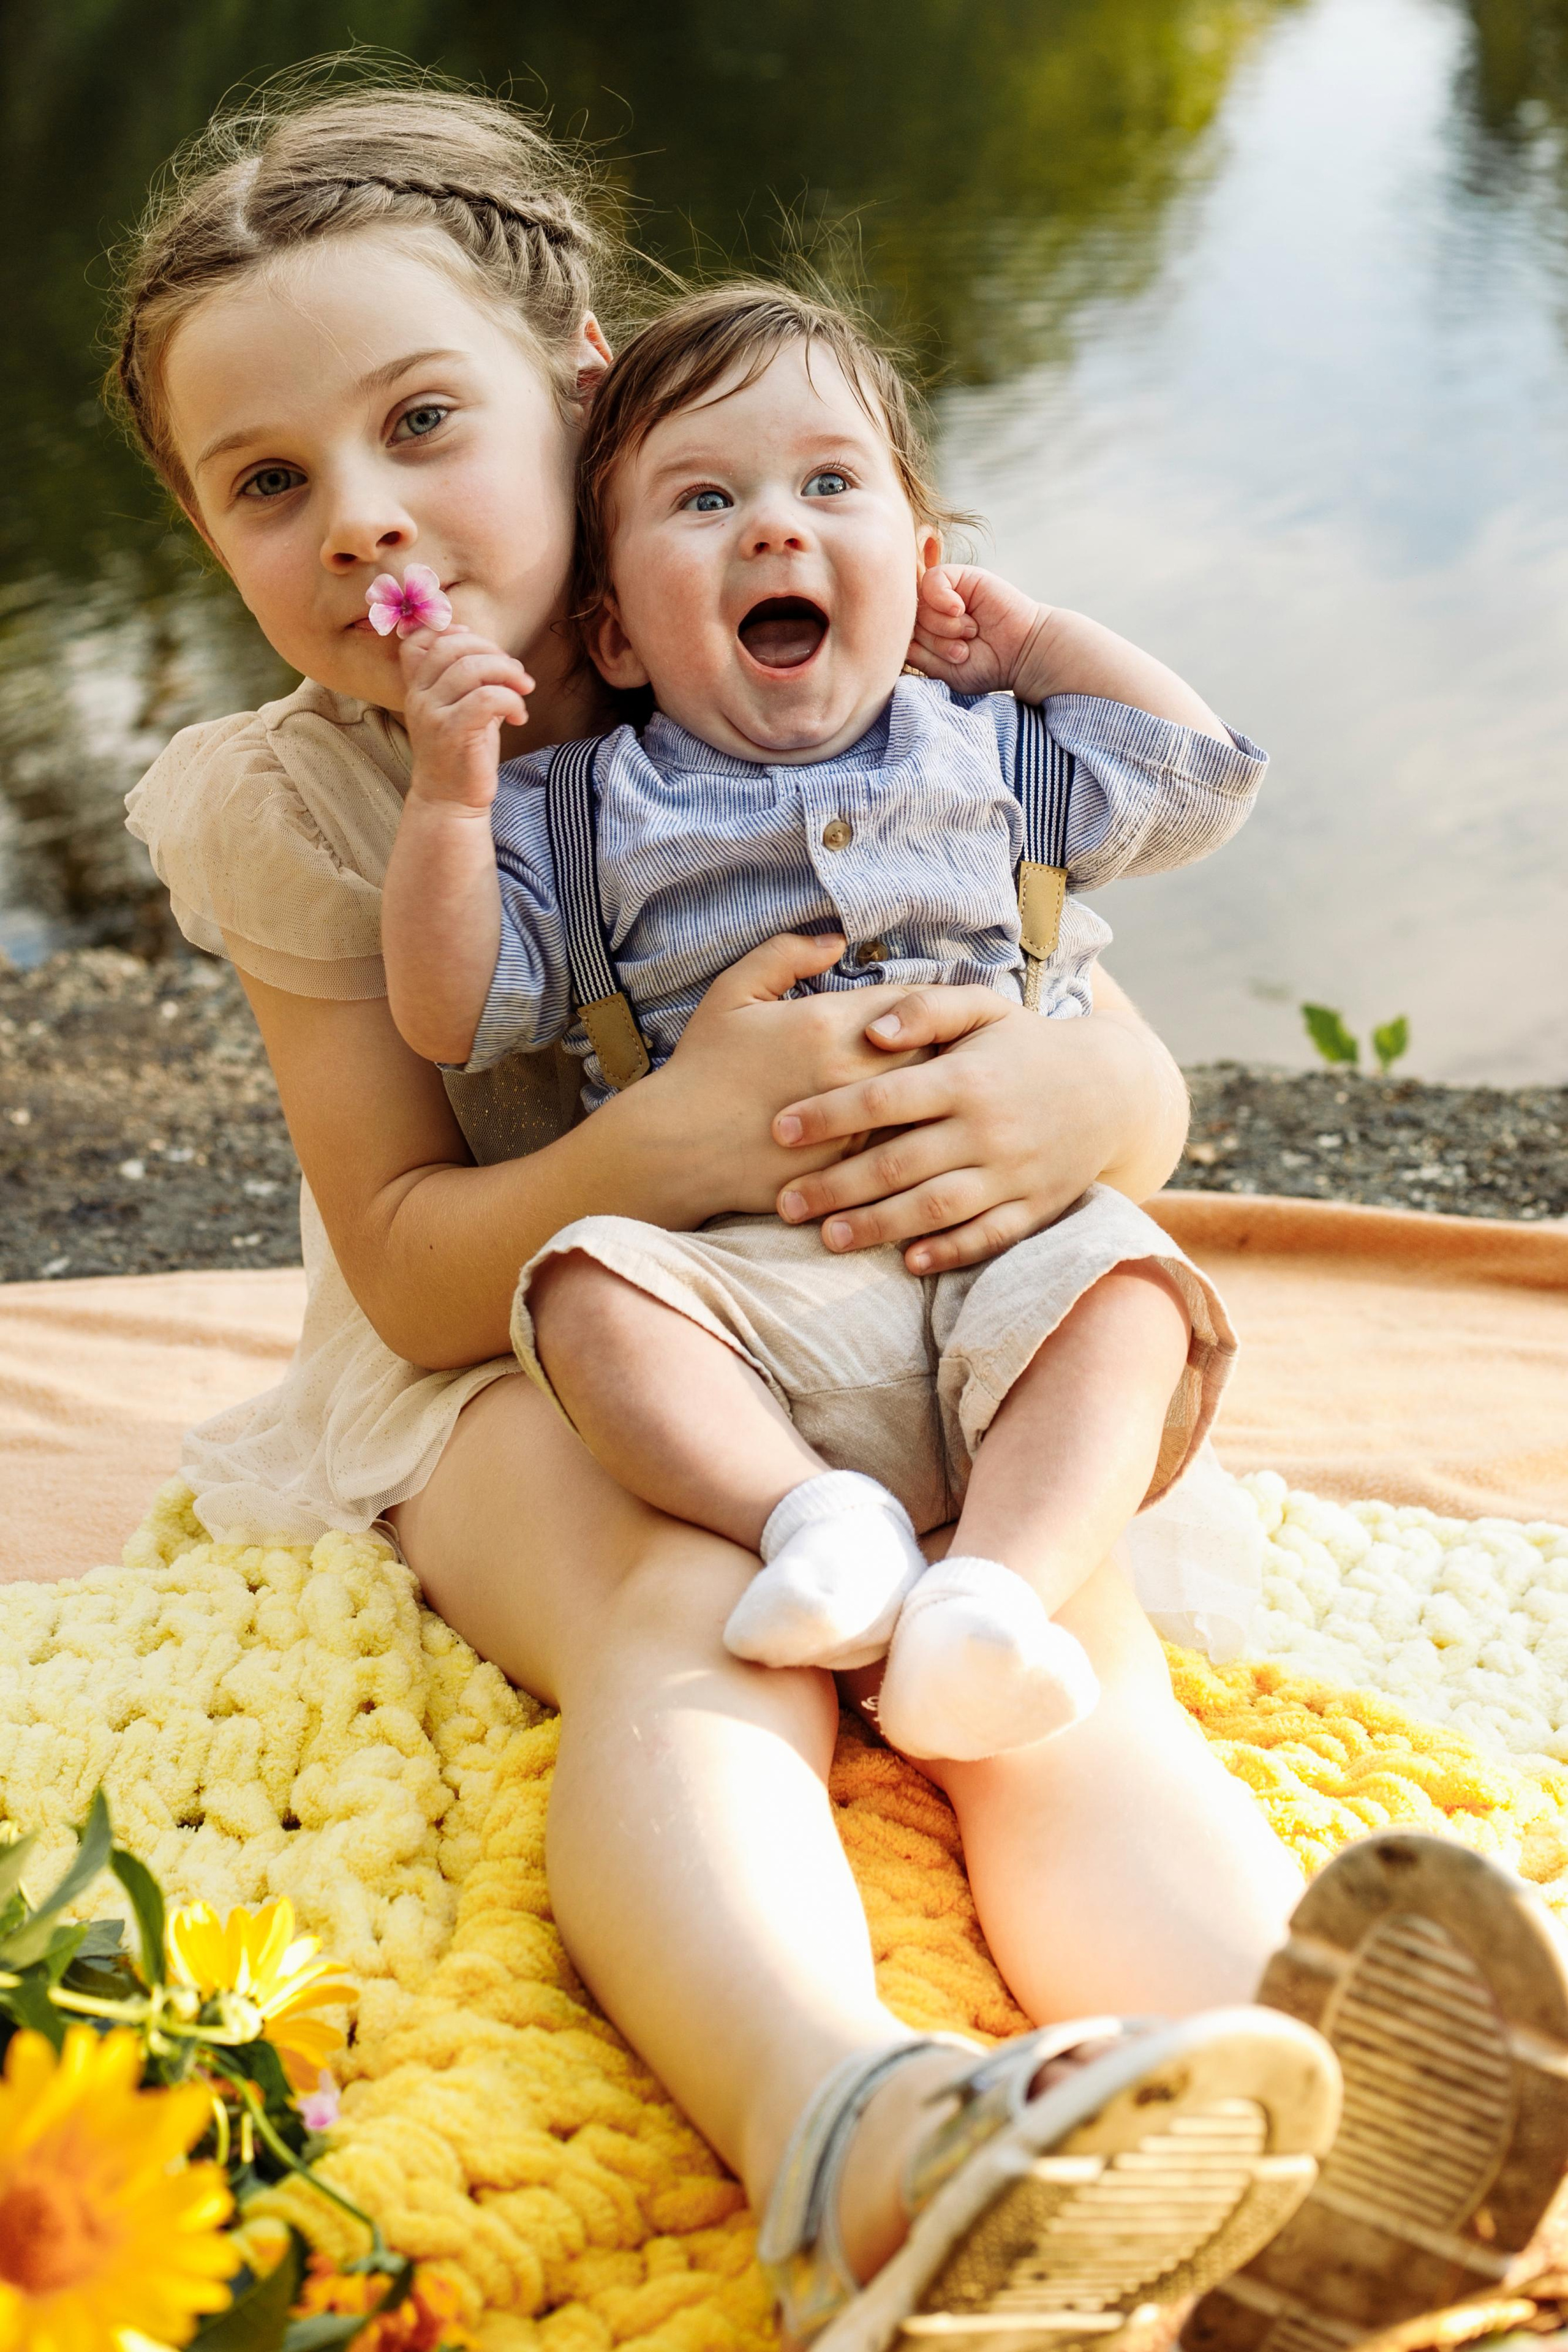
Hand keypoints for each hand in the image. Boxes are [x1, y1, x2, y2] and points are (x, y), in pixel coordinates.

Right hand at [399, 627, 534, 810]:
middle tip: (516, 672)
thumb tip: (493, 652)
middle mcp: (419, 697)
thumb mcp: (460, 709)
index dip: (453, 632)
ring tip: (523, 690)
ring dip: (508, 672)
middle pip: (452, 647)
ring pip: (472, 667)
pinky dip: (511, 700)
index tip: (485, 648)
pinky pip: (486, 697)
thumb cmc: (462, 753)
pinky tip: (518, 716)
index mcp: (418, 687)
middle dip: (493, 651)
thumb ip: (468, 680)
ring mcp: (432, 714)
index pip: (419, 640)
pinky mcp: (453, 732)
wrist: (449, 801)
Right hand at [640, 935, 930, 1220]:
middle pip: (934, 1053)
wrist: (673, 1148)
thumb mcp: (732, 993)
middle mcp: (848, 1073)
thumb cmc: (701, 1067)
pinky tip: (919, 1136)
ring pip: (926, 1105)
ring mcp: (852, 1126)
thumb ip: (785, 954)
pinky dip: (916, 1140)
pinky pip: (903, 1151)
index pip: (912, 1004)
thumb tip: (836, 940)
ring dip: (938, 1096)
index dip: (931, 1007)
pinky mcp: (849, 1170)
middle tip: (956, 1048)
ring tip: (946, 1092)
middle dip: (946, 1049)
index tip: (936, 1011)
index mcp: (826, 1023)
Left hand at [770, 985, 1149, 1270]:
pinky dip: (947, 1252)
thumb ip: (924, 1008)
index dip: (827, 1115)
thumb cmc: (1026, 1044)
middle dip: (835, 1187)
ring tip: (827, 1239)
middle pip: (898, 1164)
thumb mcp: (983, 1008)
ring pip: (935, 1209)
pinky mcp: (1034, 1209)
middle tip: (783, 1203)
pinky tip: (906, 1261)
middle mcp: (988, 1129)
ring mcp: (1013, 1174)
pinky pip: (986, 1237)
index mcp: (967, 1077)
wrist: (1112, 1088)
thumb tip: (870, 1030)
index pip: (884, 1098)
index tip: (778, 1130)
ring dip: (878, 1227)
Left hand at [907, 566, 1049, 697]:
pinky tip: (961, 611)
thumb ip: (914, 652)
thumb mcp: (941, 670)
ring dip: (944, 627)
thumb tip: (894, 629)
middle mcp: (930, 613)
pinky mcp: (959, 576)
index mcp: (924, 635)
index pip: (895, 634)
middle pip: (906, 623)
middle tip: (962, 652)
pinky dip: (943, 600)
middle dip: (933, 642)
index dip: (906, 645)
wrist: (1023, 654)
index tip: (939, 662)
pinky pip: (932, 580)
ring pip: (919, 606)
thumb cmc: (985, 665)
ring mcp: (943, 594)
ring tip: (970, 635)